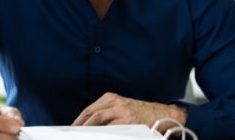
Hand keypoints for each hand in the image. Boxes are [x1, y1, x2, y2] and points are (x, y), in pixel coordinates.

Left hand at [72, 92, 186, 132]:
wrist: (163, 116)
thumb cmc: (141, 115)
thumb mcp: (121, 108)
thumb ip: (106, 114)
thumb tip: (87, 126)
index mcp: (111, 98)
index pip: (89, 110)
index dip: (78, 121)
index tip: (70, 130)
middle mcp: (115, 102)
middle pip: (90, 114)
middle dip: (79, 126)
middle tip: (71, 134)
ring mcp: (122, 112)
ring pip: (97, 120)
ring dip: (87, 129)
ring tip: (80, 135)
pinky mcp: (129, 122)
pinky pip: (111, 129)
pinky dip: (102, 133)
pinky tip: (97, 136)